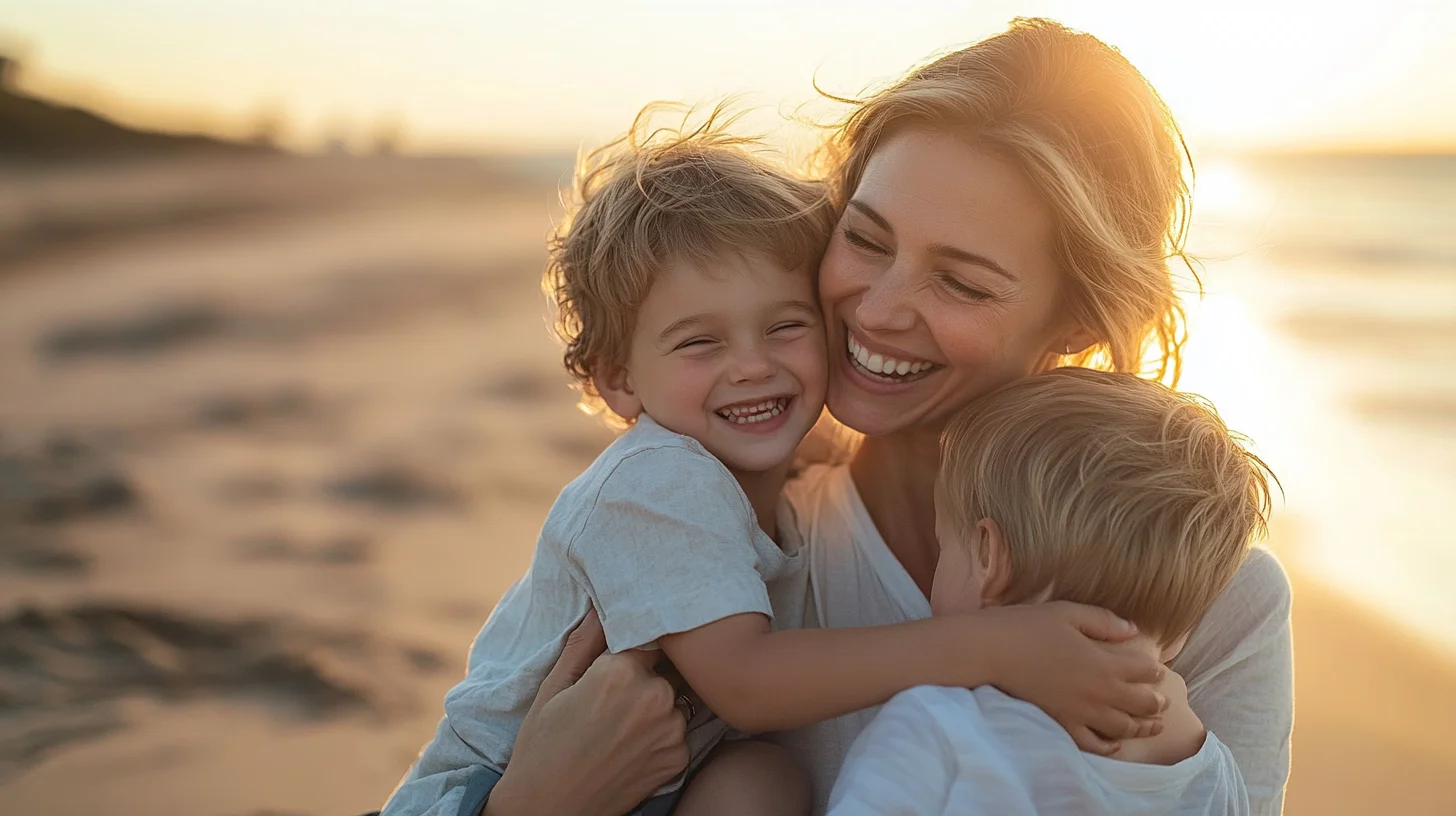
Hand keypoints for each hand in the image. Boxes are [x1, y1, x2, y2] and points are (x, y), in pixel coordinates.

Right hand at [484, 608, 689, 815]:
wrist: (549, 809)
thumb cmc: (542, 746)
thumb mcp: (554, 686)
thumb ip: (584, 642)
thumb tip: (600, 607)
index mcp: (621, 670)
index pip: (650, 635)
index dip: (638, 643)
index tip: (626, 654)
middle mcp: (654, 696)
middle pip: (669, 666)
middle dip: (652, 672)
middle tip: (620, 694)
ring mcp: (672, 729)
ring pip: (677, 698)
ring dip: (660, 704)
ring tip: (623, 724)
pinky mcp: (679, 758)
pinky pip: (680, 731)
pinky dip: (663, 734)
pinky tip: (632, 746)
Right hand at [983, 601, 1166, 754]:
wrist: (992, 651)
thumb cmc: (1028, 626)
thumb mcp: (1069, 613)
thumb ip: (1104, 622)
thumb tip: (1133, 630)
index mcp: (1104, 662)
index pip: (1144, 670)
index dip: (1154, 668)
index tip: (1157, 667)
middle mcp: (1099, 692)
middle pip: (1142, 703)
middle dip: (1156, 701)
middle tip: (1163, 700)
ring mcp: (1081, 712)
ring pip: (1124, 727)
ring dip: (1144, 726)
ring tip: (1154, 724)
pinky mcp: (1062, 723)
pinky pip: (1092, 743)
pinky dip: (1109, 746)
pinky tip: (1117, 744)